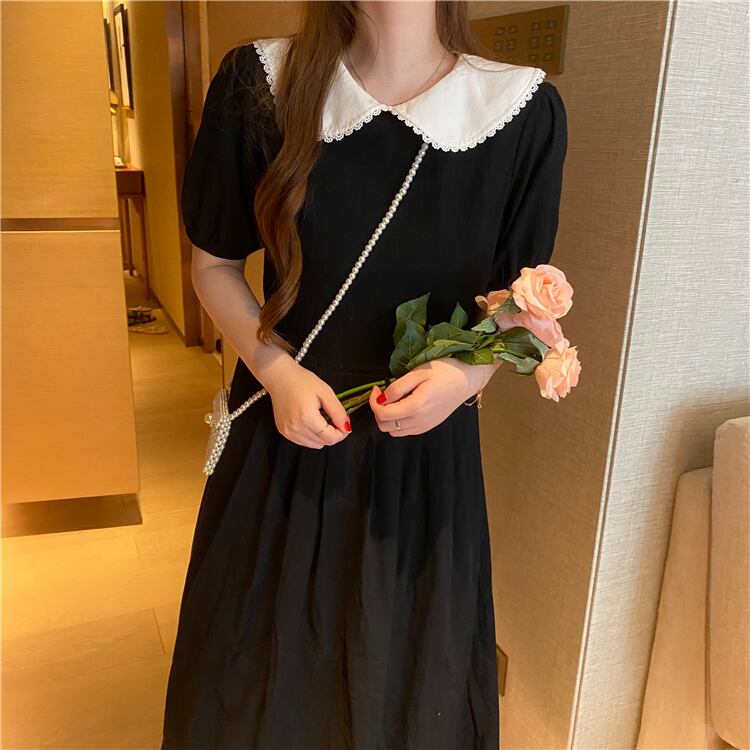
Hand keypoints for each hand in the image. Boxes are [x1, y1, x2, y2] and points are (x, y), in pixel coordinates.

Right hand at [263, 358, 350, 448]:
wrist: (280, 377)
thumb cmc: (301, 381)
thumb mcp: (325, 392)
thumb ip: (338, 412)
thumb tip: (346, 427)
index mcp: (306, 418)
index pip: (331, 438)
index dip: (342, 432)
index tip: (344, 421)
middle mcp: (295, 428)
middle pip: (324, 443)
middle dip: (334, 433)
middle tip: (335, 418)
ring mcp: (288, 432)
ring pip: (315, 445)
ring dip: (323, 436)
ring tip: (322, 418)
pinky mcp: (284, 432)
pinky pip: (304, 442)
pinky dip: (312, 436)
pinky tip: (312, 422)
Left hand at [368, 358, 499, 436]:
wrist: (467, 378)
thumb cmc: (446, 371)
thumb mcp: (418, 373)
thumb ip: (398, 387)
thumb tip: (382, 397)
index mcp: (416, 407)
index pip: (383, 414)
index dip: (373, 402)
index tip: (376, 389)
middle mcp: (419, 421)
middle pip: (385, 426)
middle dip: (378, 411)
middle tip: (382, 394)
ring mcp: (425, 426)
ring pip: (394, 432)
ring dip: (388, 418)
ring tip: (393, 400)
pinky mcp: (429, 426)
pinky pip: (406, 431)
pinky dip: (398, 422)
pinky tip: (403, 407)